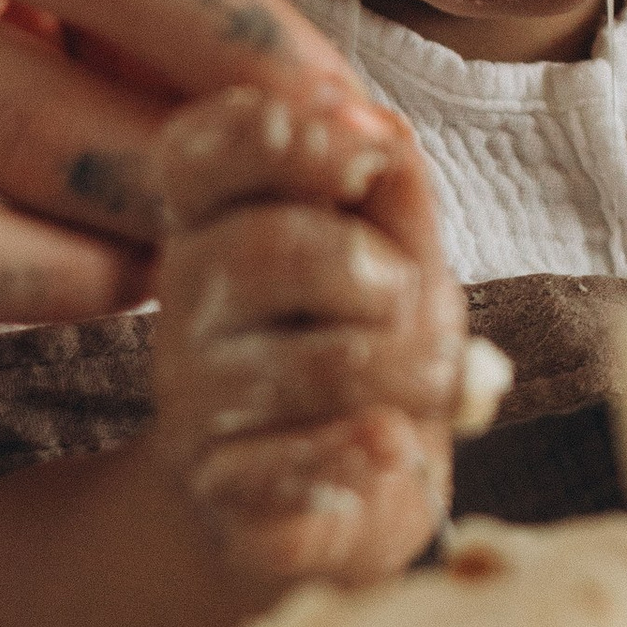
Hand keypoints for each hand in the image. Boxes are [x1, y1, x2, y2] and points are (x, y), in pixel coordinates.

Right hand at [150, 88, 465, 592]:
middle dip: (385, 275)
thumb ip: (389, 181)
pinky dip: (360, 453)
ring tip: (440, 383)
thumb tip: (376, 127)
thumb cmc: (362, 344)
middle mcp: (186, 304)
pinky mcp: (224, 492)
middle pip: (267, 250)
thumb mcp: (394, 247)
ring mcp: (196, 404)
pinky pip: (293, 468)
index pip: (198, 154)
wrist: (327, 500)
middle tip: (420, 304)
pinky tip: (391, 444)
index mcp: (217, 219)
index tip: (367, 153)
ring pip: (319, 364)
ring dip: (414, 370)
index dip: (282, 138)